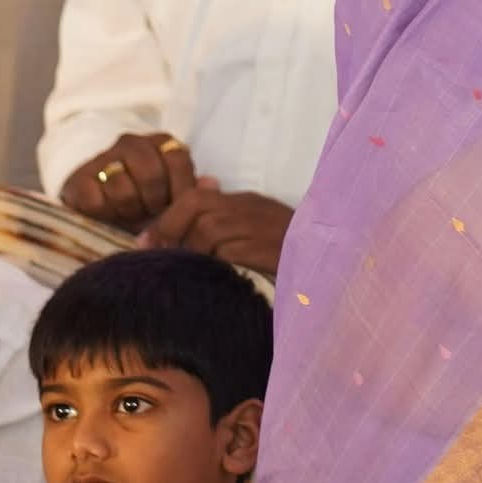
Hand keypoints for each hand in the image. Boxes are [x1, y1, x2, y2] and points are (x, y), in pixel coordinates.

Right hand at [61, 131, 196, 229]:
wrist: (100, 210)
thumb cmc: (146, 203)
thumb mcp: (173, 198)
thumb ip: (194, 192)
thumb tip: (212, 185)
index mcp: (160, 143)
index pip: (178, 159)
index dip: (179, 189)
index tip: (174, 207)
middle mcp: (131, 143)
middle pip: (151, 173)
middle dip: (154, 202)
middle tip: (150, 214)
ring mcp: (103, 158)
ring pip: (123, 189)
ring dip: (129, 211)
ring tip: (129, 216)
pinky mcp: (79, 179)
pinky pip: (95, 199)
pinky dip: (103, 214)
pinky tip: (107, 216)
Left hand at [138, 184, 292, 275]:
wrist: (336, 258)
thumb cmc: (292, 252)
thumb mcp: (256, 233)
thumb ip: (223, 227)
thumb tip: (179, 228)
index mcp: (246, 203)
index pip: (195, 198)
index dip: (166, 220)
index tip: (145, 243)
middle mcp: (252, 209)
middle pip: (198, 209)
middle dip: (171, 233)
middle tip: (157, 261)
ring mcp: (263, 227)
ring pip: (211, 229)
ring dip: (191, 252)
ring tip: (181, 275)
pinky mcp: (272, 250)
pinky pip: (231, 253)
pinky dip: (214, 266)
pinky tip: (208, 284)